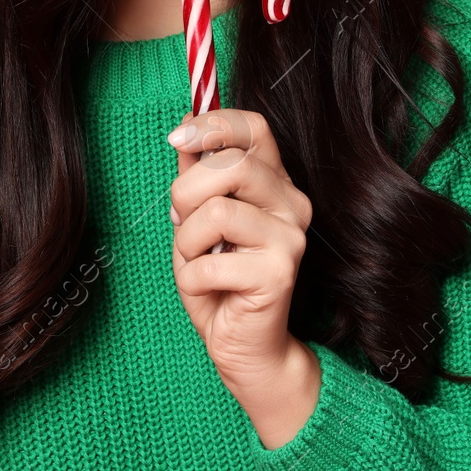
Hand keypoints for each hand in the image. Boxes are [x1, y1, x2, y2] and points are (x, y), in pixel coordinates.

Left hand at [167, 107, 319, 437]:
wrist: (245, 347)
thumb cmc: (219, 282)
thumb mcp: (196, 222)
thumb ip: (194, 176)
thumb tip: (184, 125)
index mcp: (276, 184)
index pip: (255, 128)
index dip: (214, 124)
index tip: (177, 137)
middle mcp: (293, 203)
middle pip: (230, 165)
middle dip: (186, 193)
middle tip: (182, 225)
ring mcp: (291, 237)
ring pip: (216, 211)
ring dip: (187, 243)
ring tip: (197, 262)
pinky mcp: (280, 272)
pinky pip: (210, 262)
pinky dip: (192, 279)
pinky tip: (209, 290)